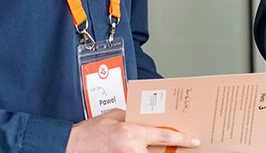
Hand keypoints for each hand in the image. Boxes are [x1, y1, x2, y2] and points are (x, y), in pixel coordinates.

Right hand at [66, 109, 199, 151]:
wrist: (70, 146)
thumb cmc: (90, 131)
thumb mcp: (115, 116)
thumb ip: (134, 116)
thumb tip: (149, 118)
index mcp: (130, 132)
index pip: (164, 136)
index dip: (182, 139)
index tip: (195, 141)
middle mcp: (130, 149)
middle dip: (172, 150)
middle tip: (184, 146)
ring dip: (155, 152)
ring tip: (158, 147)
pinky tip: (143, 150)